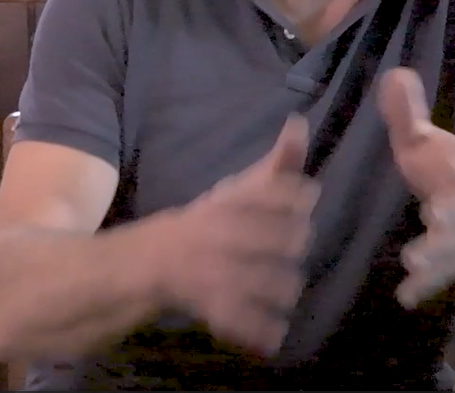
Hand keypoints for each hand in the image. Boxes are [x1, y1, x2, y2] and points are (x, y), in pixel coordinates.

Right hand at [154, 115, 318, 354]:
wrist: (149, 260)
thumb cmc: (210, 219)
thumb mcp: (240, 187)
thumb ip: (277, 162)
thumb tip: (300, 122)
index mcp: (231, 202)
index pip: (277, 194)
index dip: (297, 197)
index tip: (305, 199)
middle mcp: (224, 234)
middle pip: (283, 238)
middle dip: (295, 241)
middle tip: (294, 245)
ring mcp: (217, 272)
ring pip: (271, 281)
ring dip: (285, 285)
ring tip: (286, 284)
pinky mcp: (212, 306)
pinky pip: (243, 320)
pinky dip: (262, 330)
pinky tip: (276, 332)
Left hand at [378, 67, 454, 307]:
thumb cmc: (445, 168)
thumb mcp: (425, 139)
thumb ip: (408, 113)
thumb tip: (393, 74)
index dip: (450, 178)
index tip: (438, 193)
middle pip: (450, 227)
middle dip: (437, 235)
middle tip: (419, 248)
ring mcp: (450, 246)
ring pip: (444, 258)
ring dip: (430, 264)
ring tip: (414, 269)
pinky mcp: (439, 267)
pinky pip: (432, 280)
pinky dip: (420, 288)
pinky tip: (406, 297)